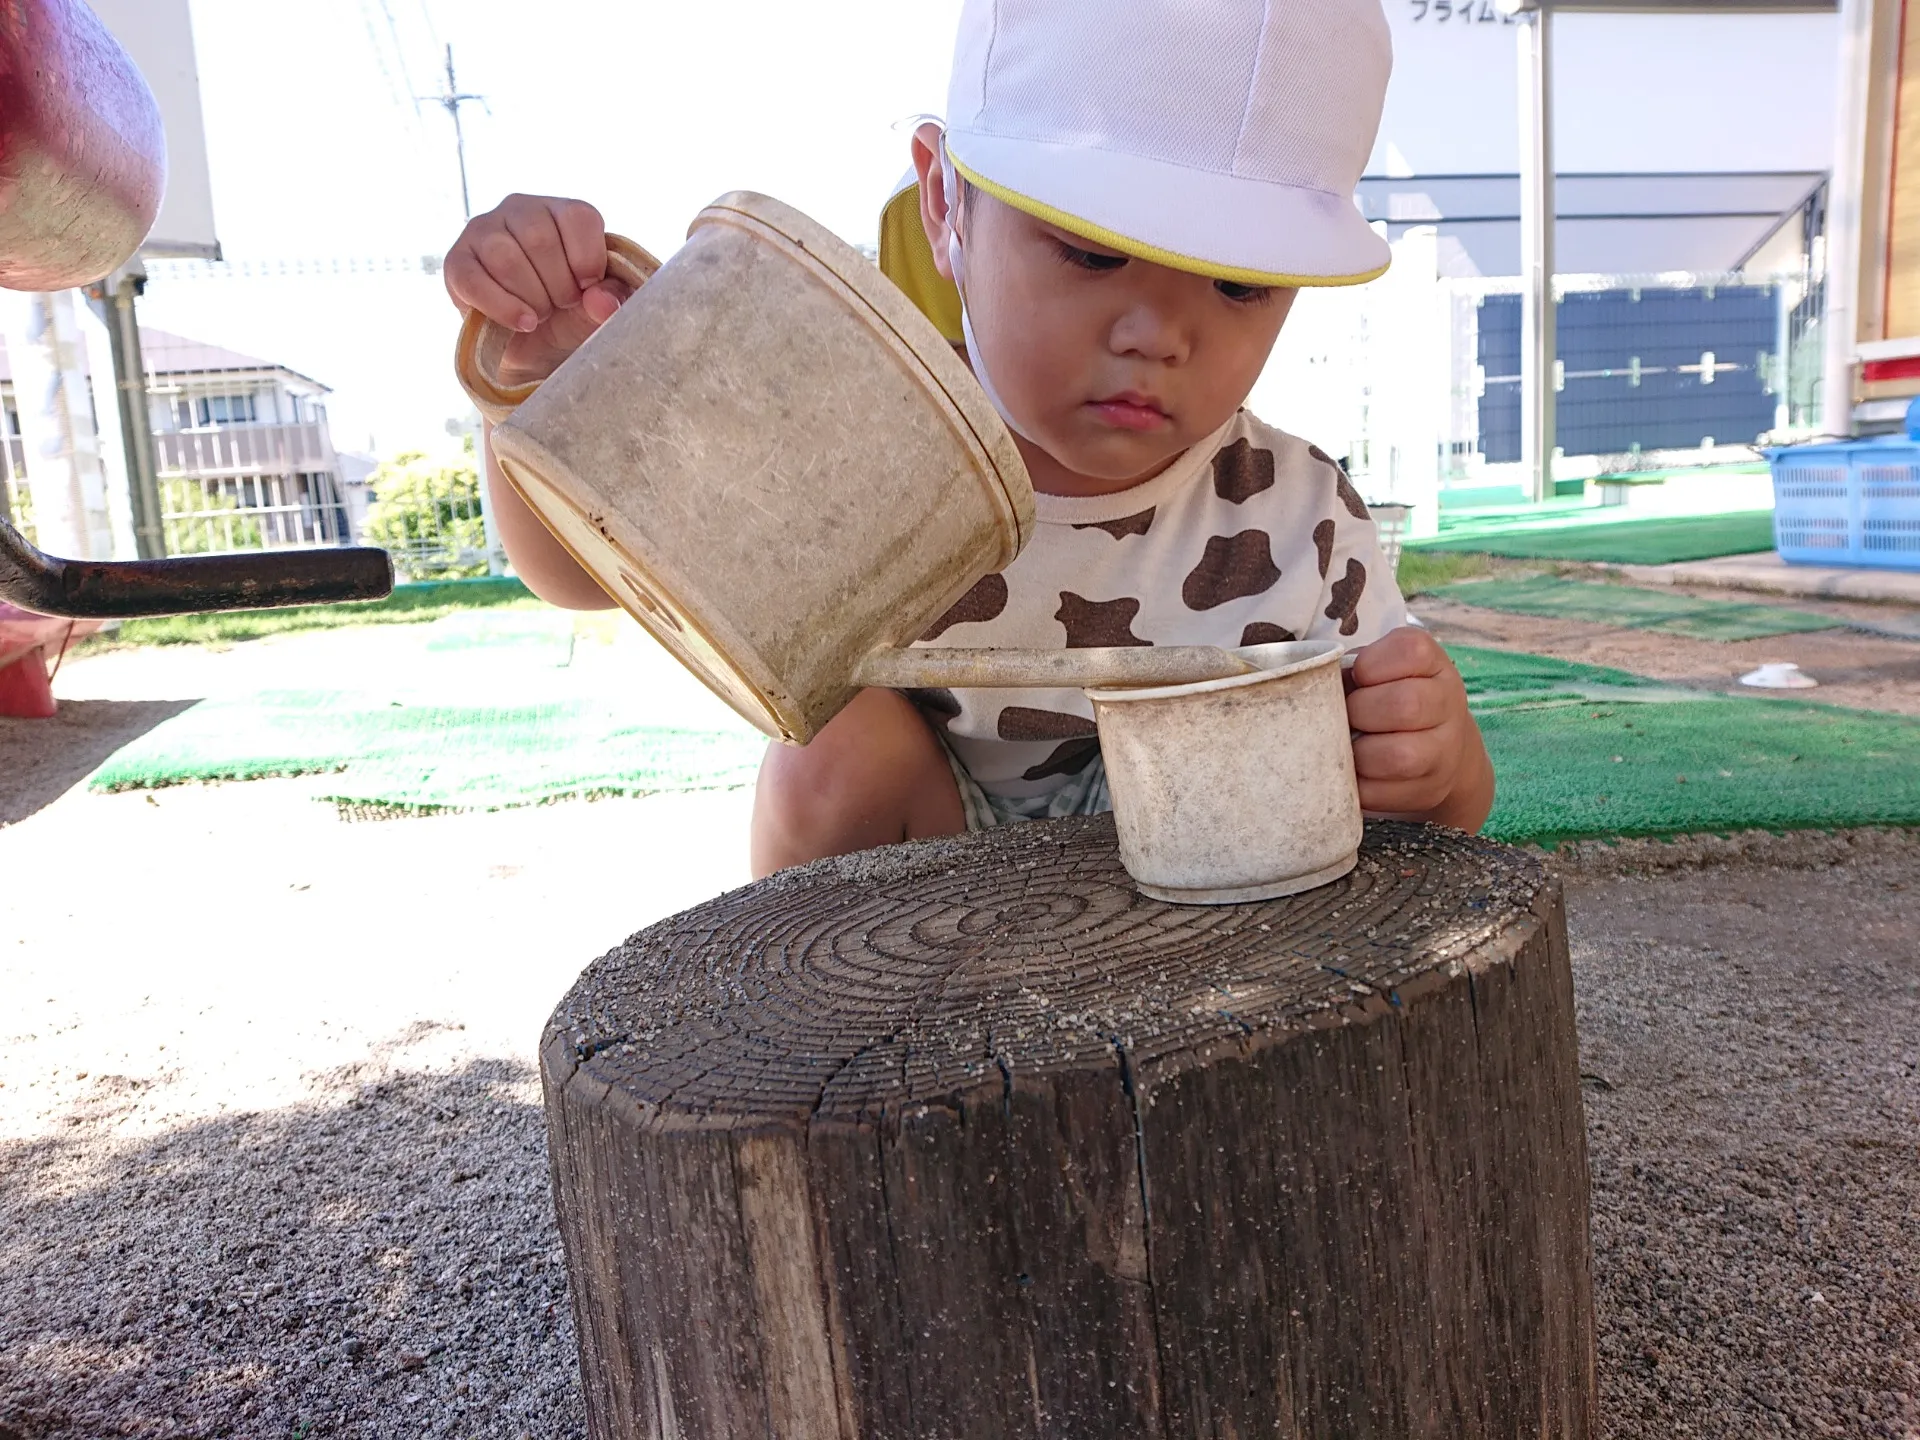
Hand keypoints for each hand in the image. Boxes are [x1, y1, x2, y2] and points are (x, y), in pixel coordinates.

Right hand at [443, 194, 632, 384]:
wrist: (534, 353)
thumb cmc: (570, 319)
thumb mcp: (601, 310)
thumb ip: (613, 299)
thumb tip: (601, 300)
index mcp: (562, 212)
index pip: (578, 217)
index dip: (588, 262)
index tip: (586, 289)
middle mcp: (520, 209)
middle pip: (539, 238)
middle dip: (558, 286)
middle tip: (561, 306)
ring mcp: (483, 231)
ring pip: (505, 257)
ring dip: (530, 297)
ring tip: (540, 315)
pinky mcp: (457, 261)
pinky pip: (473, 280)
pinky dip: (501, 307)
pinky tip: (522, 323)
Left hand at [1344, 626, 1493, 829]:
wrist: (1438, 746)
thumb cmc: (1391, 696)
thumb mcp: (1381, 670)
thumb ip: (1352, 668)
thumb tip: (1315, 687)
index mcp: (1434, 665)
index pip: (1410, 651)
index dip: (1370, 664)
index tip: (1358, 676)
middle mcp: (1448, 704)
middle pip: (1405, 705)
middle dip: (1360, 712)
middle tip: (1348, 716)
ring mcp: (1445, 751)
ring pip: (1398, 757)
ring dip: (1358, 754)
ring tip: (1348, 746)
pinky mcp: (1429, 790)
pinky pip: (1382, 794)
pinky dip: (1356, 785)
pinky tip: (1353, 771)